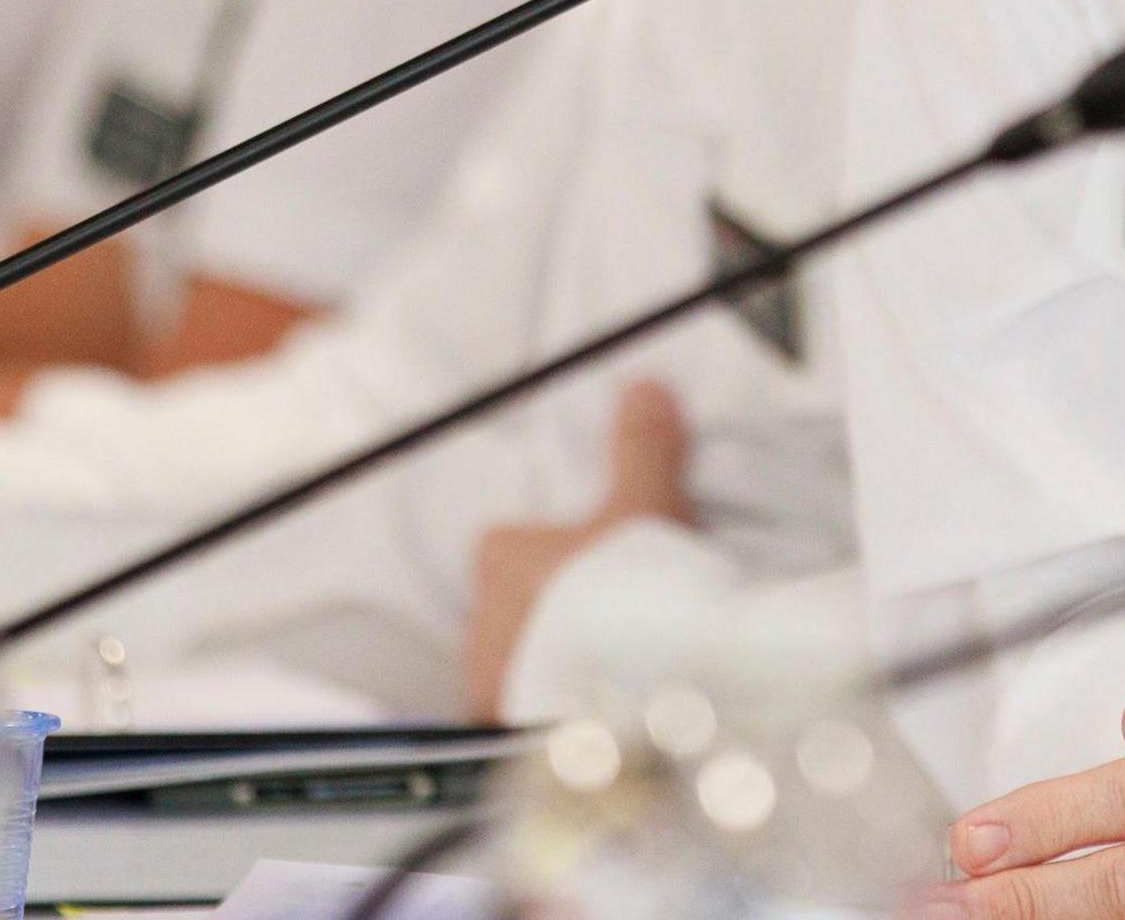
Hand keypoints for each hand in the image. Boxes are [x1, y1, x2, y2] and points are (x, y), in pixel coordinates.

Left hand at [460, 378, 691, 717]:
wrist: (622, 699)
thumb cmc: (622, 593)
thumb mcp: (645, 507)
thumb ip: (642, 448)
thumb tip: (644, 385)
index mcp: (500, 558)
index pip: (507, 545)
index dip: (549, 553)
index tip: (591, 567)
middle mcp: (479, 622)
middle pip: (509, 609)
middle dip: (547, 616)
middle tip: (607, 624)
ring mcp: (492, 686)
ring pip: (514, 665)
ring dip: (548, 669)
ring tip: (608, 680)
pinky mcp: (510, 739)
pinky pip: (527, 716)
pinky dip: (554, 716)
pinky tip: (597, 720)